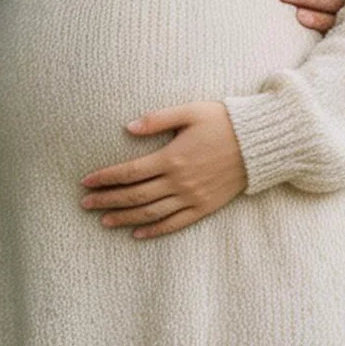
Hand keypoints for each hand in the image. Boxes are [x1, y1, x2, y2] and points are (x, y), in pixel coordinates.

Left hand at [80, 102, 246, 239]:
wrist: (259, 144)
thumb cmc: (224, 122)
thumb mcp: (190, 112)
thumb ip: (157, 119)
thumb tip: (127, 127)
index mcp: (172, 157)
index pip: (129, 172)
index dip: (106, 178)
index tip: (86, 181)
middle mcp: (179, 181)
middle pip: (135, 195)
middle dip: (107, 200)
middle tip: (85, 203)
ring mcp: (192, 197)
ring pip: (151, 213)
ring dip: (125, 218)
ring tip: (104, 221)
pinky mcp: (204, 207)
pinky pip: (175, 224)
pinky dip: (155, 230)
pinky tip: (137, 233)